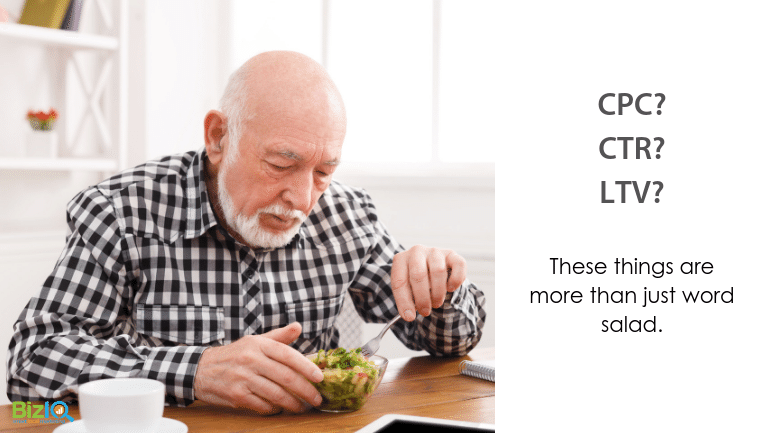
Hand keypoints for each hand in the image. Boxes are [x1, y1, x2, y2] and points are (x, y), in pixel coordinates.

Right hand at [193, 322, 323, 414]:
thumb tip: (298, 327)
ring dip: (293, 404)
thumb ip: (278, 336)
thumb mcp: (254, 341)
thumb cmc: (234, 355)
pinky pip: (262, 406)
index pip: (288, 355)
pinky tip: (281, 409)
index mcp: (258, 344)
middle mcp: (251, 360)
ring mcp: (243, 378)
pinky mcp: (236, 395)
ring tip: (303, 407)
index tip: (320, 378)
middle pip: (286, 377)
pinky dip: (275, 409)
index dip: (307, 367)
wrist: (201, 369)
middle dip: (306, 390)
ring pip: (276, 394)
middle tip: (317, 399)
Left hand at [391, 245, 465, 320]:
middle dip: (422, 298)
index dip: (404, 302)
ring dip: (438, 292)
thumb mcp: (406, 288)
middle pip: (418, 275)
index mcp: (401, 259)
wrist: (429, 267)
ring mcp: (435, 251)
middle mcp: (416, 251)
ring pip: (438, 271)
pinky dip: (455, 280)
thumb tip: (409, 316)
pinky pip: (458, 266)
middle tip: (425, 311)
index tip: (410, 317)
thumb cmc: (415, 281)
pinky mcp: (451, 254)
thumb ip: (406, 300)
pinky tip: (450, 288)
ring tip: (436, 302)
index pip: (399, 281)